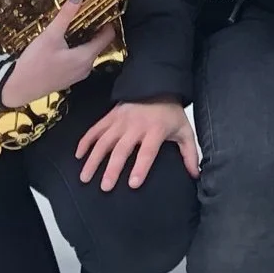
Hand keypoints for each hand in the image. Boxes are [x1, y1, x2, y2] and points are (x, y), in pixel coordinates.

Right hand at [0, 0, 120, 107]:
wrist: (17, 88)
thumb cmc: (34, 63)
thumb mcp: (50, 35)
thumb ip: (66, 15)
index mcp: (86, 57)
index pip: (107, 37)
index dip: (107, 22)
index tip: (102, 9)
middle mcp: (86, 67)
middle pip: (98, 44)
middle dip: (95, 29)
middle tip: (87, 14)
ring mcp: (78, 75)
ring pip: (88, 53)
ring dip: (85, 40)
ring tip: (75, 25)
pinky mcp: (68, 79)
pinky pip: (80, 61)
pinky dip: (77, 50)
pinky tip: (65, 43)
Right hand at [74, 96, 199, 189]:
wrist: (158, 85)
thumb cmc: (171, 113)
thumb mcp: (185, 131)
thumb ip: (189, 153)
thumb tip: (195, 175)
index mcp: (155, 130)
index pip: (148, 151)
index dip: (140, 168)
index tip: (132, 184)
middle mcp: (136, 125)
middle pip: (122, 149)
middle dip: (112, 168)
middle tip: (105, 187)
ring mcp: (120, 120)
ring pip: (104, 141)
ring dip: (93, 159)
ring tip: (85, 177)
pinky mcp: (110, 115)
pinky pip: (95, 129)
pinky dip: (85, 141)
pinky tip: (78, 156)